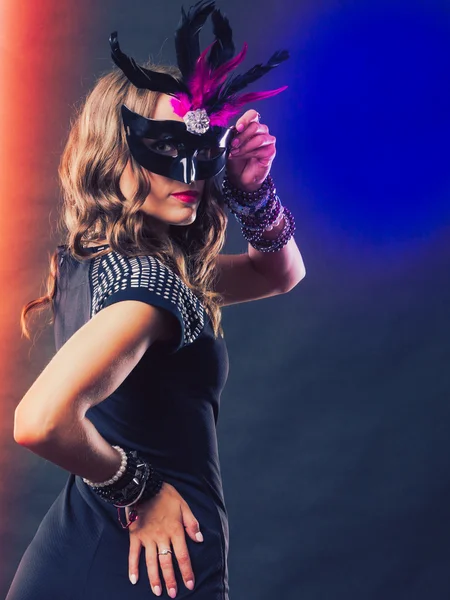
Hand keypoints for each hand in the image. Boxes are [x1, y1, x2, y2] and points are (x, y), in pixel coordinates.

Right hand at [126, 481, 203, 596]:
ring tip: (157, 591)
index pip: (182, 555)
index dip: (186, 571)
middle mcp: (161, 537)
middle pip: (167, 562)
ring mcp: (147, 537)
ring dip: (154, 578)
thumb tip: (200, 539)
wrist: (145, 486)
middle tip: (172, 594)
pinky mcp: (135, 535)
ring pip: (151, 561)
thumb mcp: (183, 505)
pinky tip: (134, 580)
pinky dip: (133, 567)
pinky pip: (133, 554)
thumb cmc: (166, 495)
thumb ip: (191, 522)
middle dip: (170, 580)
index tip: (190, 584)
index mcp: (175, 530)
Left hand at [226, 108, 276, 191]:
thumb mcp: (231, 146)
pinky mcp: (271, 152)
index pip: (252, 115)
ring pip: (258, 139)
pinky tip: (244, 157)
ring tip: (235, 152)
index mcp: (251, 127)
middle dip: (242, 136)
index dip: (246, 119)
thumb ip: (233, 136)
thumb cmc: (237, 160)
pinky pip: (261, 150)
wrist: (240, 177)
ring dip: (245, 146)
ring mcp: (268, 141)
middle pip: (255, 126)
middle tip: (233, 144)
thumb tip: (231, 130)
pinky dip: (250, 153)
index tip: (238, 128)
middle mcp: (261, 132)